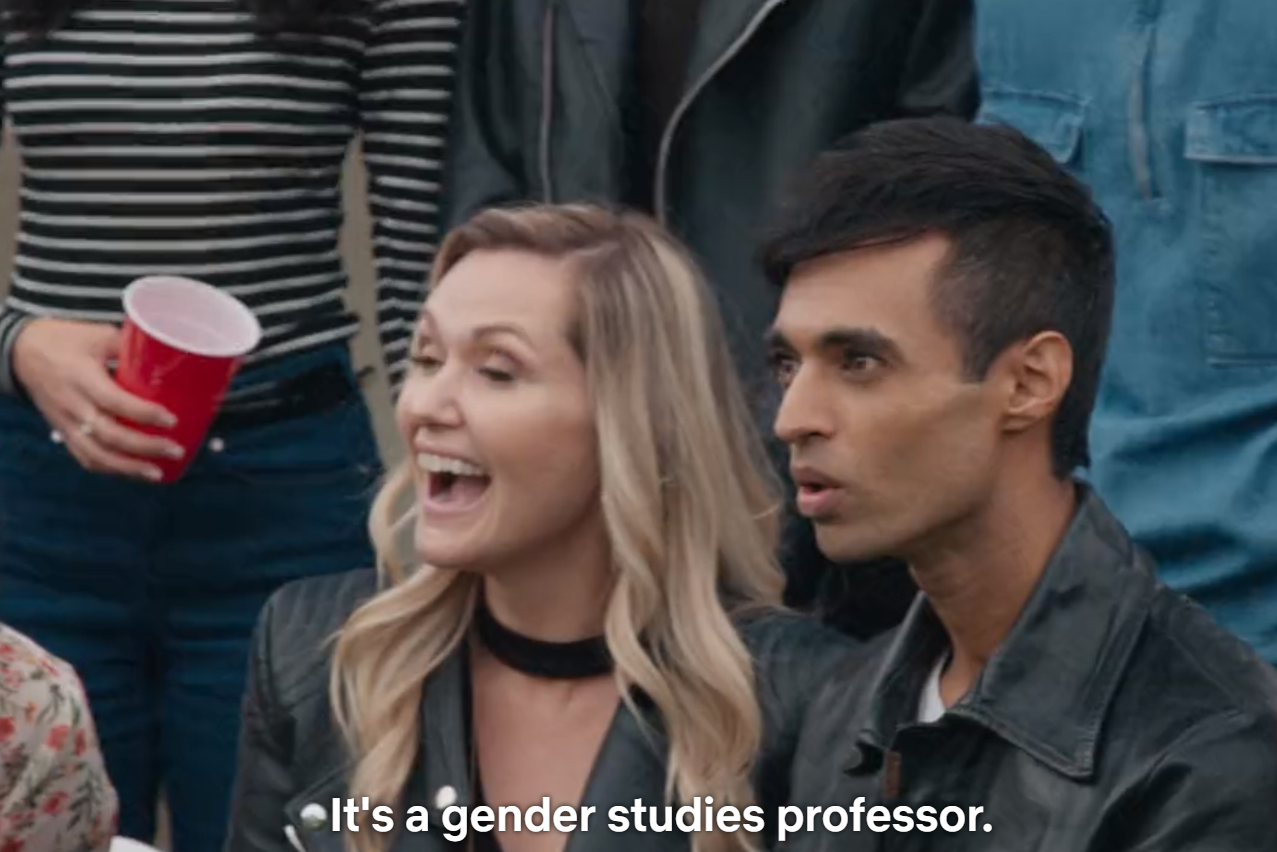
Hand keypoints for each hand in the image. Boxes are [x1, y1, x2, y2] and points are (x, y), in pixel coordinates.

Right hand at [12, 318, 184, 481]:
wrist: (23, 352)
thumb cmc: (65, 340)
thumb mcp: (98, 335)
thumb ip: (131, 348)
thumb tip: (170, 358)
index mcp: (81, 377)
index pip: (114, 401)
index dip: (144, 414)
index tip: (171, 420)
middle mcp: (71, 404)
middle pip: (108, 435)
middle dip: (144, 447)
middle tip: (175, 449)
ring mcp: (65, 422)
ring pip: (95, 454)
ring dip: (128, 468)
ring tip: (157, 472)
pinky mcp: (63, 432)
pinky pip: (85, 457)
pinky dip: (110, 468)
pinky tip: (133, 472)